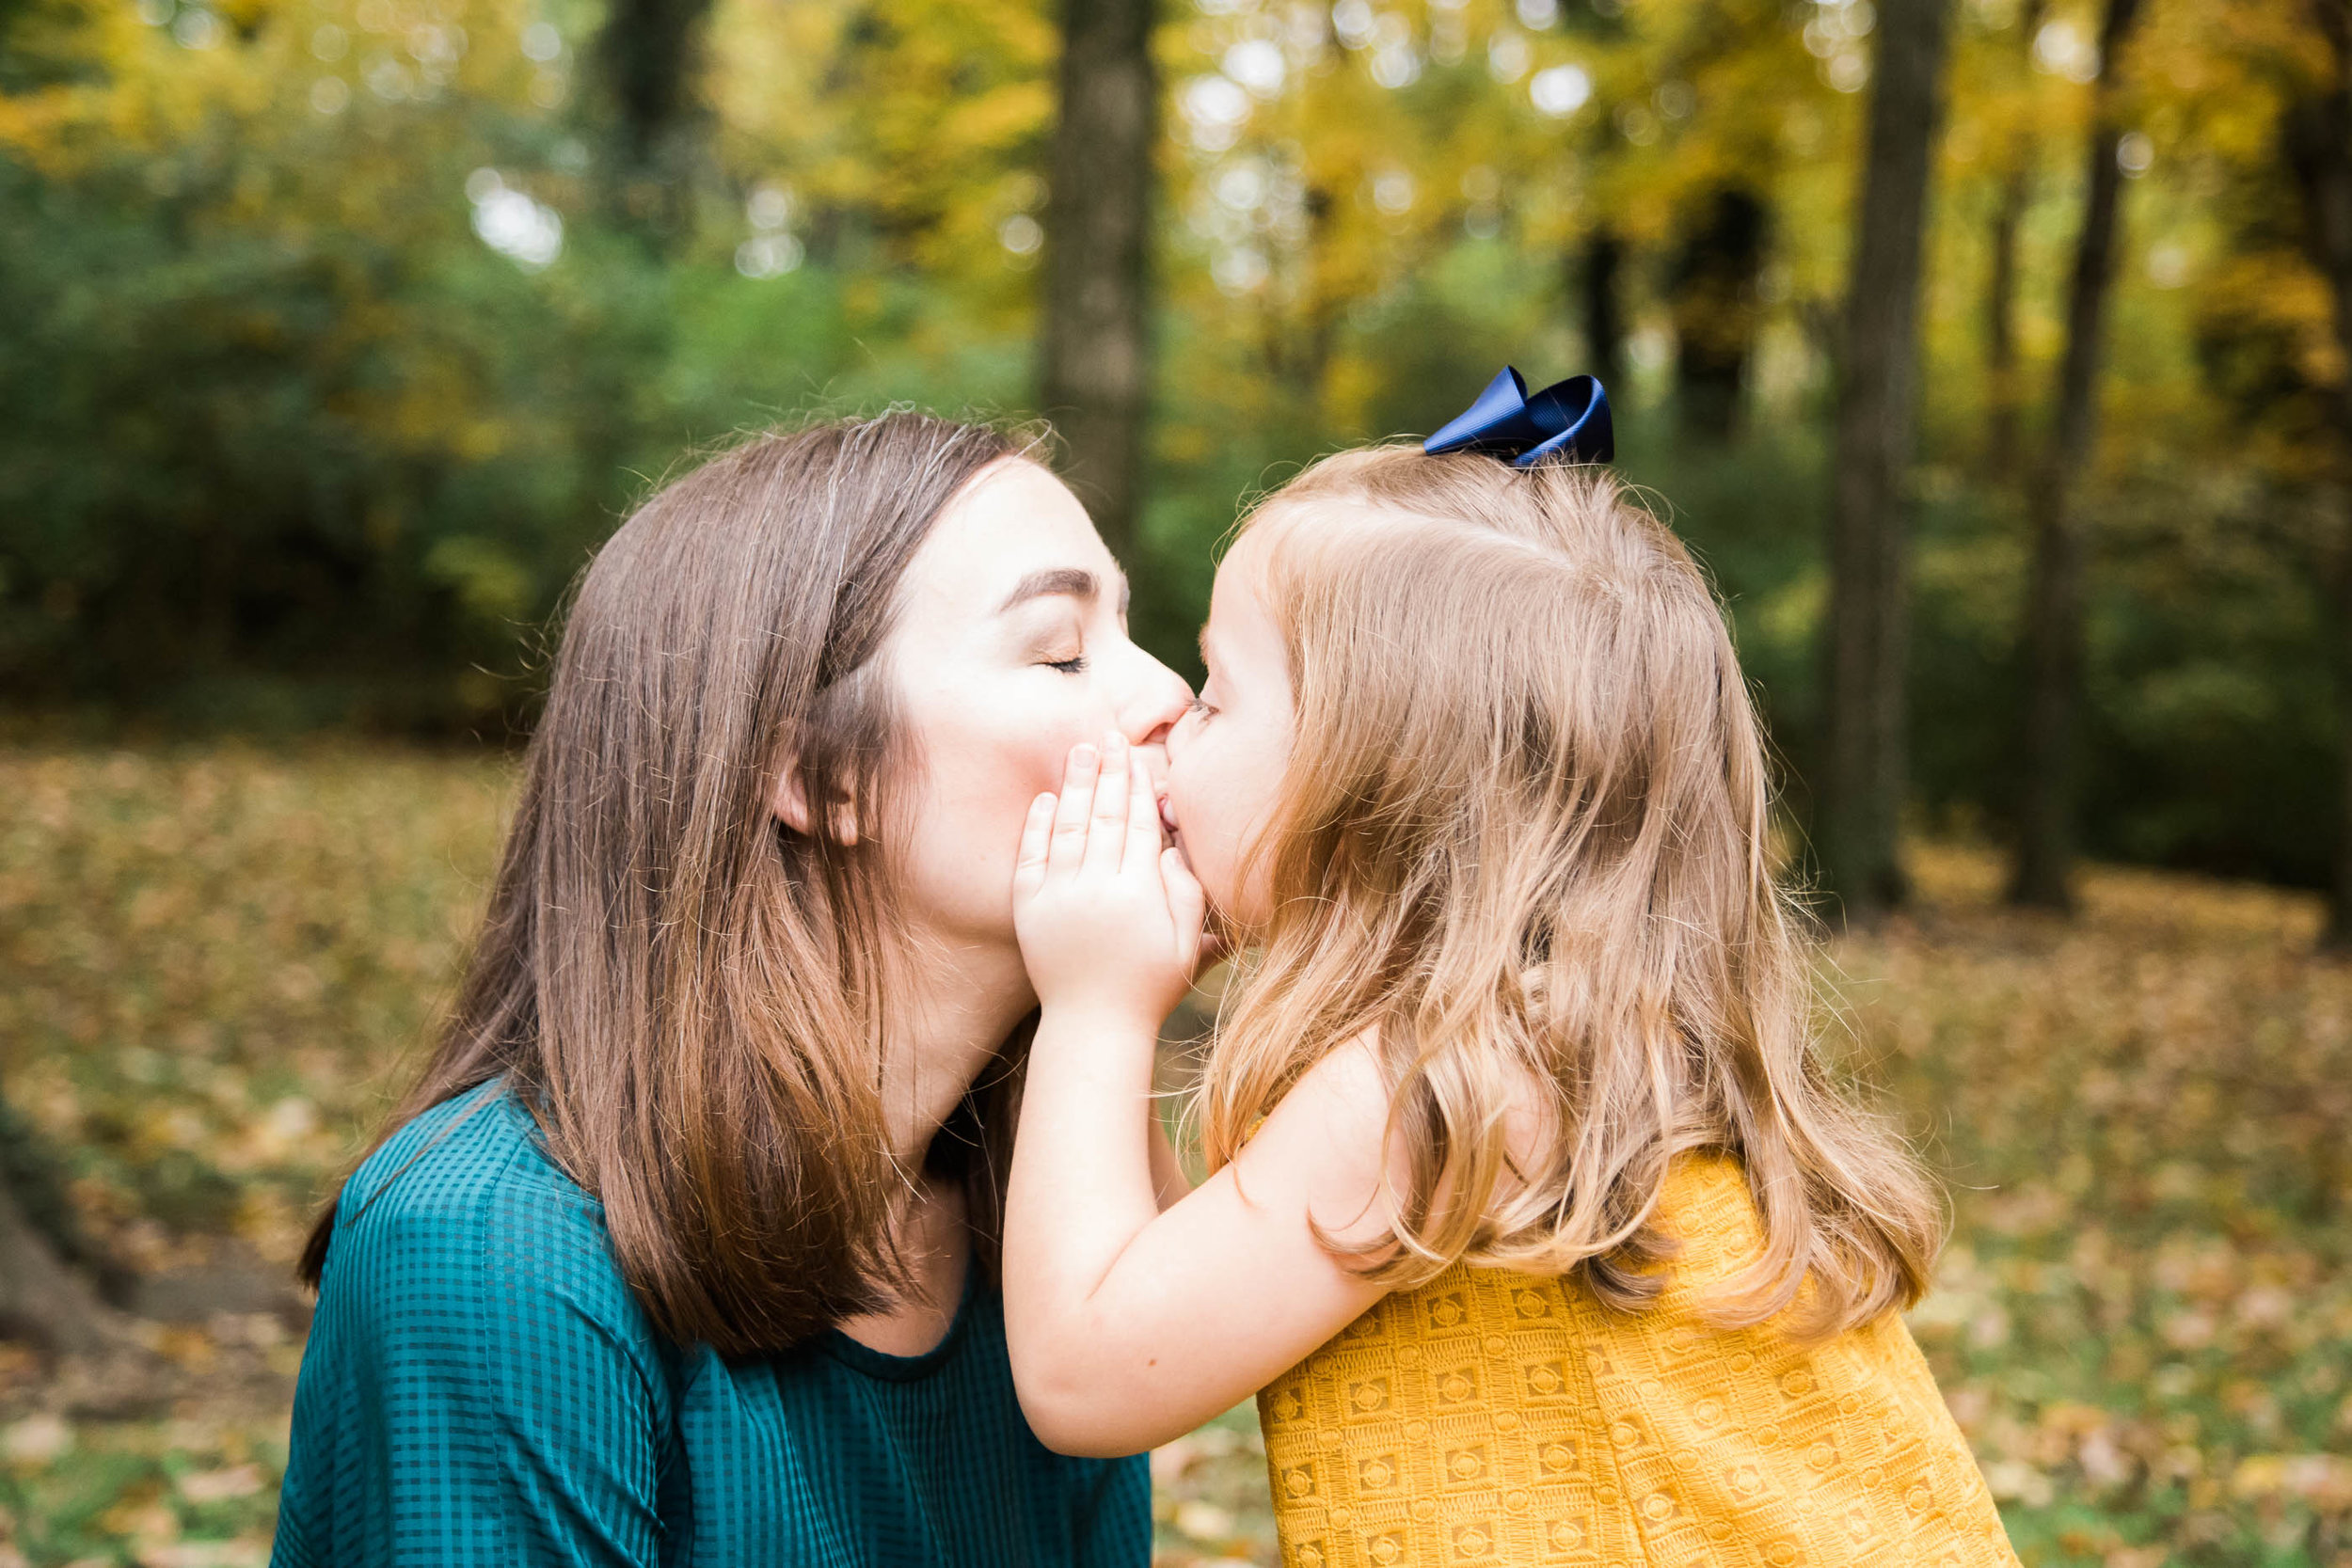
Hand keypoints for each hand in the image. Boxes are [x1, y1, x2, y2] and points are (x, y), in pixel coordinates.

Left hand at [1013, 732, 1206, 1026]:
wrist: (1093, 1026)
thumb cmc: (1150, 988)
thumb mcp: (1186, 944)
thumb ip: (1187, 893)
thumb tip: (1173, 847)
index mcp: (1139, 893)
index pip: (1138, 825)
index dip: (1138, 787)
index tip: (1137, 757)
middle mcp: (1096, 888)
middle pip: (1103, 816)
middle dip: (1108, 772)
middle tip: (1108, 736)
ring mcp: (1059, 897)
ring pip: (1067, 828)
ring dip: (1073, 786)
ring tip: (1078, 751)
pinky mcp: (1030, 910)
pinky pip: (1032, 858)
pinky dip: (1037, 826)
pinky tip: (1044, 799)